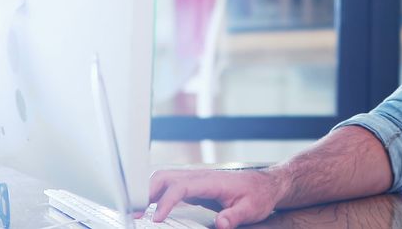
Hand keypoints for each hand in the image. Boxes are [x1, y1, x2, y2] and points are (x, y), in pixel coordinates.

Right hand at [148, 168, 286, 228]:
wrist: (266, 185)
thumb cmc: (259, 195)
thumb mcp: (251, 208)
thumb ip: (235, 216)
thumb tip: (220, 224)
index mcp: (212, 181)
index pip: (181, 186)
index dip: (166, 201)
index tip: (155, 218)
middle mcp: (200, 176)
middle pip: (165, 176)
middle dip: (146, 192)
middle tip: (134, 214)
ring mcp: (195, 179)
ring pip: (164, 179)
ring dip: (147, 192)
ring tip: (137, 213)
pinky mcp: (194, 186)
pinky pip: (169, 186)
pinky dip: (155, 195)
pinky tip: (150, 210)